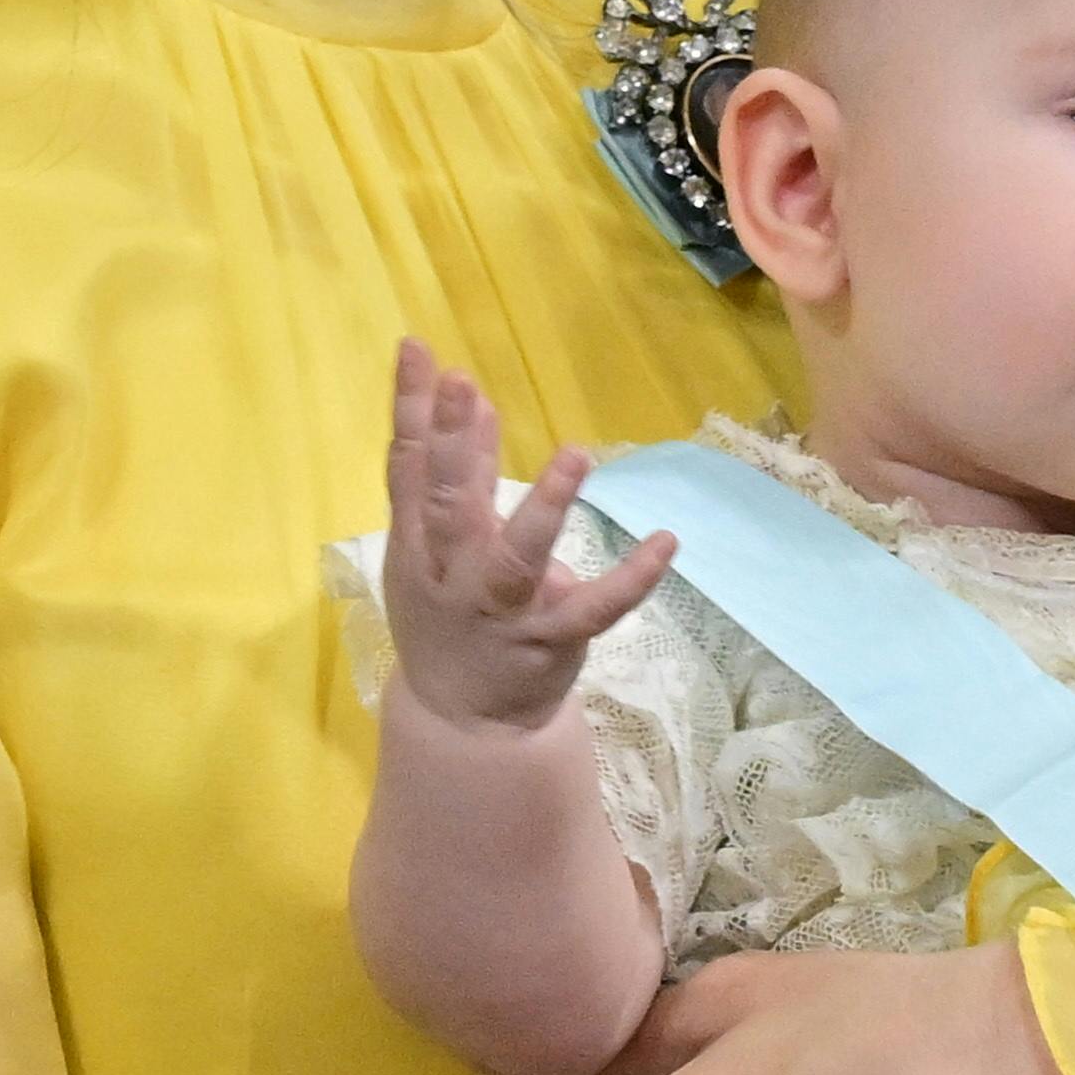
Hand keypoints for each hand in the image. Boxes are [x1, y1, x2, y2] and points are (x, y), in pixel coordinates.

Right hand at [376, 342, 659, 732]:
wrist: (463, 724)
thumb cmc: (446, 615)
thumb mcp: (433, 547)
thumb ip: (458, 473)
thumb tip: (474, 397)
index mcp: (419, 546)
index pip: (409, 468)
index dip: (412, 410)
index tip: (420, 349)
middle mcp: (452, 575)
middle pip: (448, 506)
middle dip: (454, 447)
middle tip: (464, 385)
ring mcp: (501, 611)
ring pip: (518, 559)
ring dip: (545, 508)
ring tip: (574, 454)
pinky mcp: (550, 641)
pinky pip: (594, 609)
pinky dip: (630, 579)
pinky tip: (665, 542)